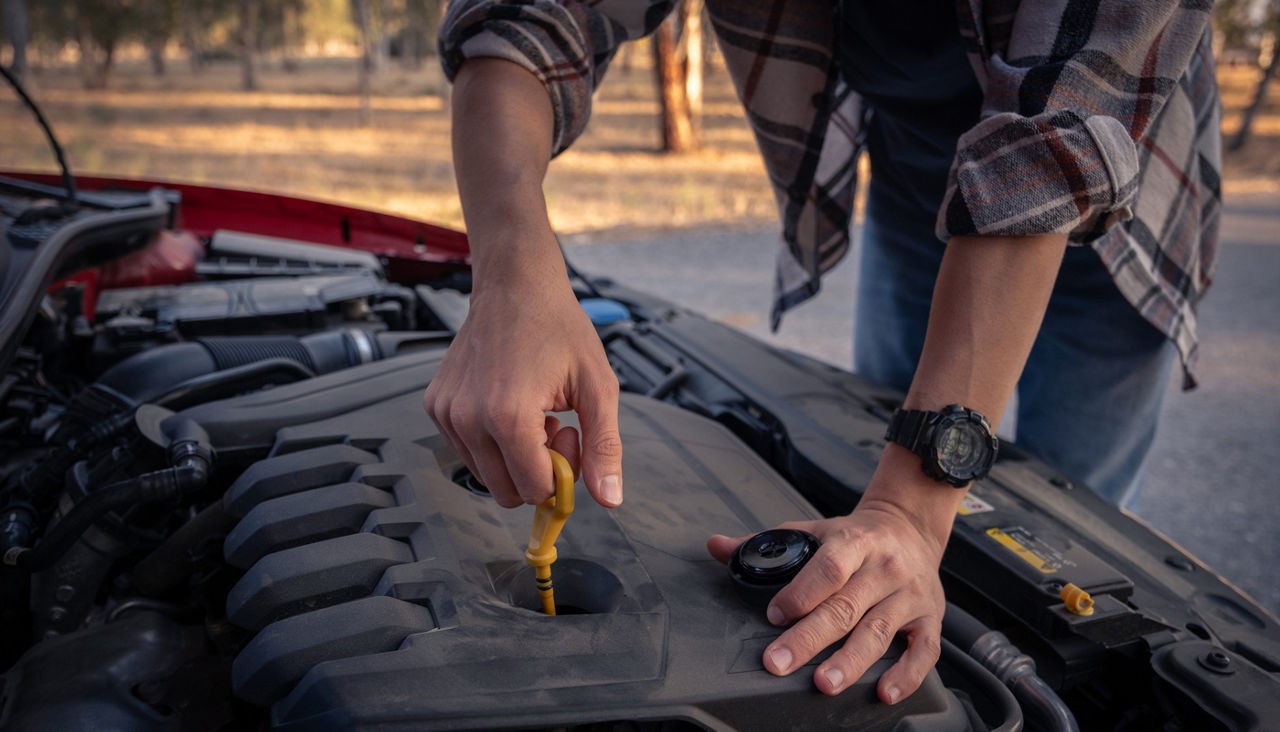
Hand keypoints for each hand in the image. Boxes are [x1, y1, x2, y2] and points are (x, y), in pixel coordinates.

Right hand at [423, 271, 622, 508]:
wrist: (516, 285)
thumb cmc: (558, 327)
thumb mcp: (597, 387)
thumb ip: (604, 447)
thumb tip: (609, 499)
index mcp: (507, 416)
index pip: (534, 489)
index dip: (560, 472)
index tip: (570, 432)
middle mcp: (467, 418)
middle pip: (507, 492)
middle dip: (537, 469)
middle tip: (554, 424)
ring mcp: (446, 413)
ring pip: (485, 475)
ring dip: (514, 456)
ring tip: (532, 411)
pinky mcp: (435, 406)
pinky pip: (467, 451)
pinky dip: (491, 441)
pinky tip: (509, 403)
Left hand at [707, 485, 948, 701]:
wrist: (910, 527)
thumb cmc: (857, 536)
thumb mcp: (813, 529)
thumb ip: (765, 542)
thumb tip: (716, 546)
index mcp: (854, 542)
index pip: (827, 569)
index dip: (800, 594)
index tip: (774, 616)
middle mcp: (884, 568)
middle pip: (845, 607)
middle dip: (810, 638)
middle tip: (780, 663)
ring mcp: (909, 594)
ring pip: (878, 631)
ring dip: (850, 661)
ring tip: (824, 683)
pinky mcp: (930, 618)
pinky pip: (923, 650)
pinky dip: (906, 674)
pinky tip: (883, 692)